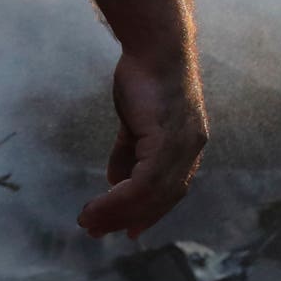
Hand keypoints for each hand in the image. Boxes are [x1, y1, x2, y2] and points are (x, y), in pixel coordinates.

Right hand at [79, 48, 209, 237]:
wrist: (156, 48)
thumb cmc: (146, 80)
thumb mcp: (137, 123)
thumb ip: (130, 151)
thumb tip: (117, 180)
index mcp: (188, 148)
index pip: (171, 192)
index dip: (150, 213)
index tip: (128, 231)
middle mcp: (191, 151)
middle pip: (161, 199)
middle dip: (128, 219)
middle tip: (96, 230)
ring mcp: (183, 145)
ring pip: (151, 194)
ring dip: (117, 212)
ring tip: (89, 220)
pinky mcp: (167, 138)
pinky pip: (144, 181)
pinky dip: (119, 197)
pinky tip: (99, 203)